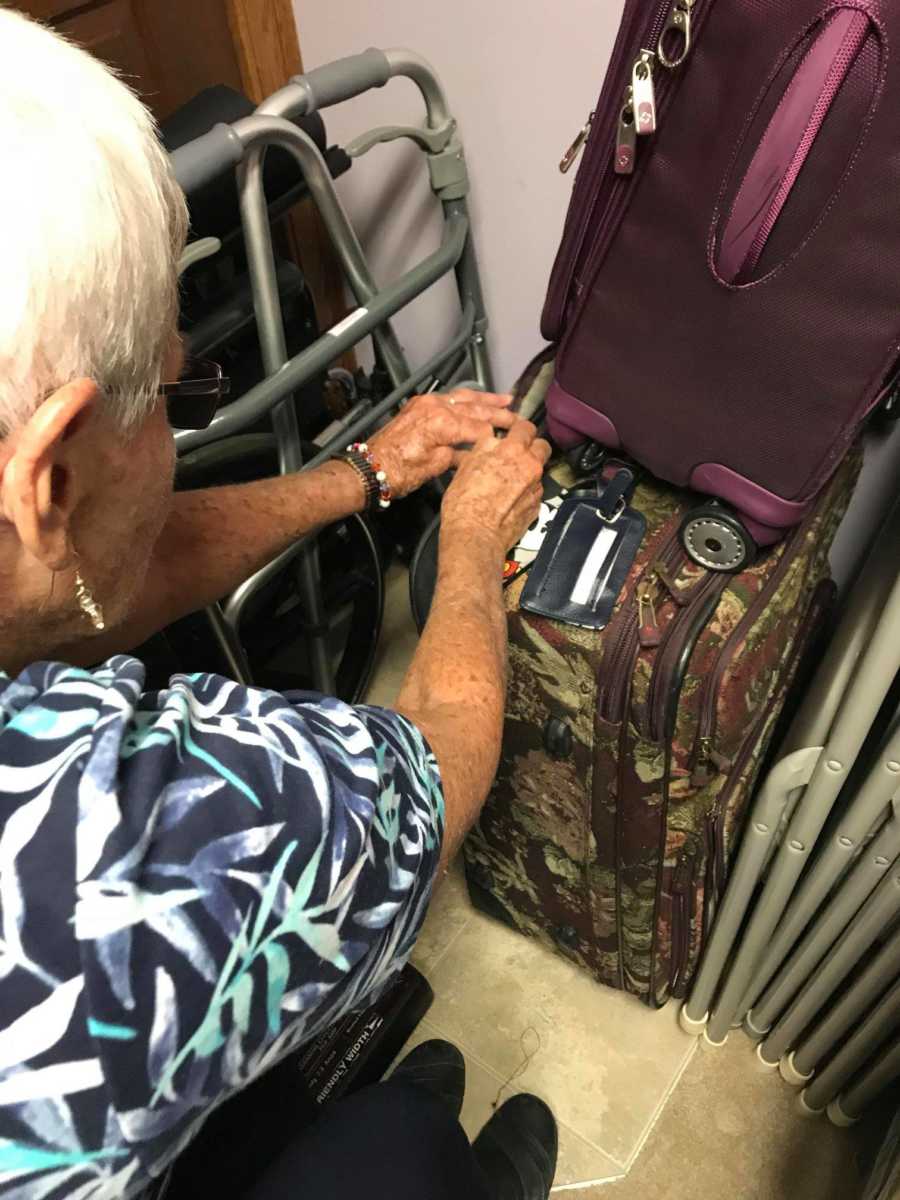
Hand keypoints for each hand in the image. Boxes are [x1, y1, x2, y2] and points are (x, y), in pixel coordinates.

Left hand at [367, 390, 519, 498]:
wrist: (368, 468)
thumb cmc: (397, 472)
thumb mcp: (434, 467)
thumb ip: (457, 455)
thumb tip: (471, 452)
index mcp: (442, 422)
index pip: (479, 427)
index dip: (495, 436)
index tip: (509, 440)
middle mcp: (435, 407)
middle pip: (474, 408)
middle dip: (497, 412)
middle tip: (516, 415)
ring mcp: (425, 404)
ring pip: (462, 398)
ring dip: (484, 400)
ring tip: (504, 399)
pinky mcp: (418, 406)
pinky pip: (448, 398)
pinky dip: (465, 400)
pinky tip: (475, 401)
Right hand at [440, 421, 551, 557]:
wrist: (475, 535)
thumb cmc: (465, 503)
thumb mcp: (466, 465)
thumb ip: (484, 449)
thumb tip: (491, 441)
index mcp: (512, 450)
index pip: (525, 426)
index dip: (519, 429)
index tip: (515, 432)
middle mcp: (530, 465)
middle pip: (542, 446)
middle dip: (532, 447)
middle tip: (518, 454)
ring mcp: (536, 487)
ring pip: (540, 469)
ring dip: (529, 470)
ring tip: (511, 480)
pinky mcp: (537, 506)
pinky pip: (536, 491)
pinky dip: (527, 491)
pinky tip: (511, 498)